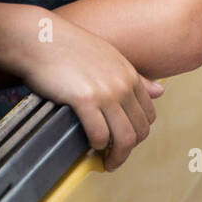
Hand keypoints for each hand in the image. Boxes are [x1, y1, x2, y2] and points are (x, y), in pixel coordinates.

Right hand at [17, 14, 163, 170]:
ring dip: (116, 156)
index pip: (148, 115)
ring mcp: (105, 91)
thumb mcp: (109, 56)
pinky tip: (89, 144)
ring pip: (124, 137)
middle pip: (139, 130)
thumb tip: (160, 92)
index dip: (138, 133)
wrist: (40, 38)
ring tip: (106, 162)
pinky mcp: (84, 99)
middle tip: (115, 158)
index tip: (125, 141)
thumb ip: (134, 77)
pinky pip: (99, 133)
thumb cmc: (68, 46)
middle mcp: (122, 83)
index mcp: (129, 74)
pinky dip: (96, 145)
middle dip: (129, 150)